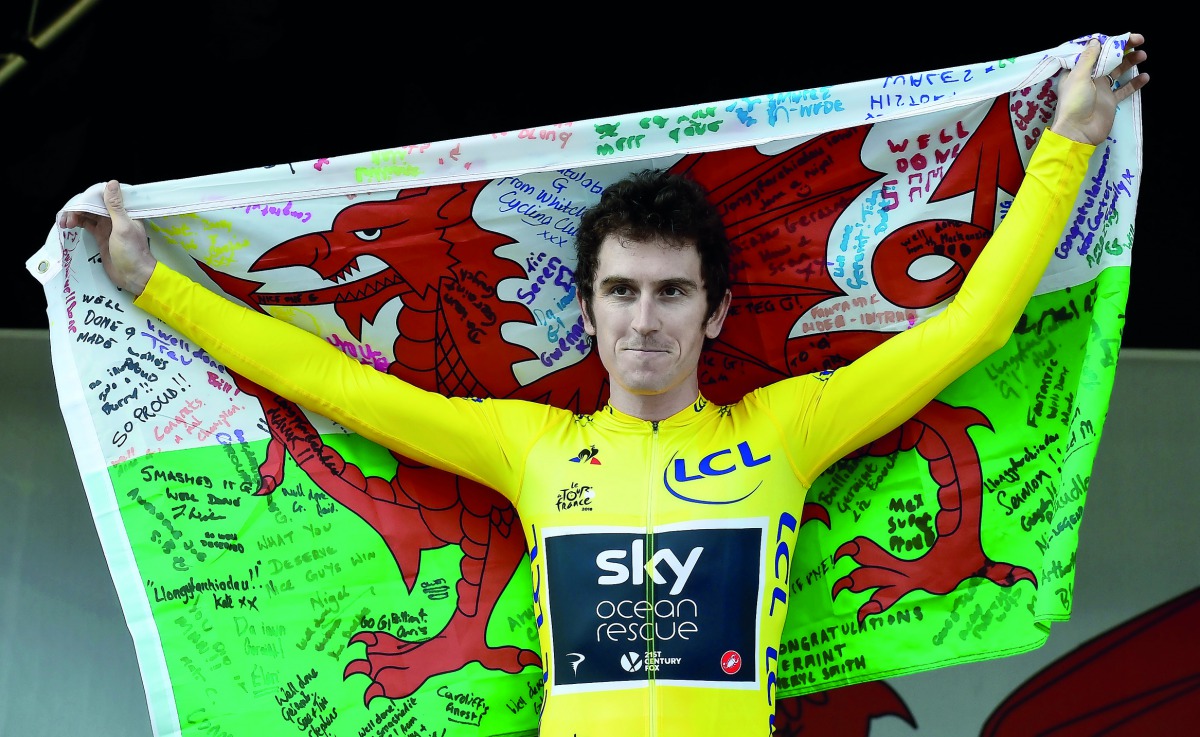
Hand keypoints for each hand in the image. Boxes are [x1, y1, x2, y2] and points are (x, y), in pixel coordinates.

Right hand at [59, 180, 156, 295]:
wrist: (133, 276)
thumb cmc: (131, 252)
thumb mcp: (123, 227)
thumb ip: (115, 206)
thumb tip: (111, 183)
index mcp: (124, 212)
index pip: (104, 196)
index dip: (89, 196)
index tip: (77, 202)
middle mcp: (115, 217)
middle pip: (93, 205)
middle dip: (78, 208)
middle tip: (67, 218)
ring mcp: (107, 227)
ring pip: (88, 215)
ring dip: (75, 216)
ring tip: (65, 223)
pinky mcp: (101, 237)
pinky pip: (87, 225)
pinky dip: (77, 223)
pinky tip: (68, 226)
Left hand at [1050, 33, 1148, 144]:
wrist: (1079, 132)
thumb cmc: (1075, 103)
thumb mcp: (1078, 77)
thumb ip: (1088, 58)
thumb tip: (1096, 41)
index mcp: (1078, 71)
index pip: (1094, 52)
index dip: (1107, 43)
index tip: (1122, 37)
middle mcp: (1089, 78)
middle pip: (1108, 59)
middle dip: (1123, 49)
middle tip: (1139, 40)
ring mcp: (1101, 89)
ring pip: (1118, 71)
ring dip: (1130, 62)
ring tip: (1143, 55)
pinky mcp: (1110, 101)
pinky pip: (1124, 89)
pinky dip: (1134, 83)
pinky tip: (1145, 76)